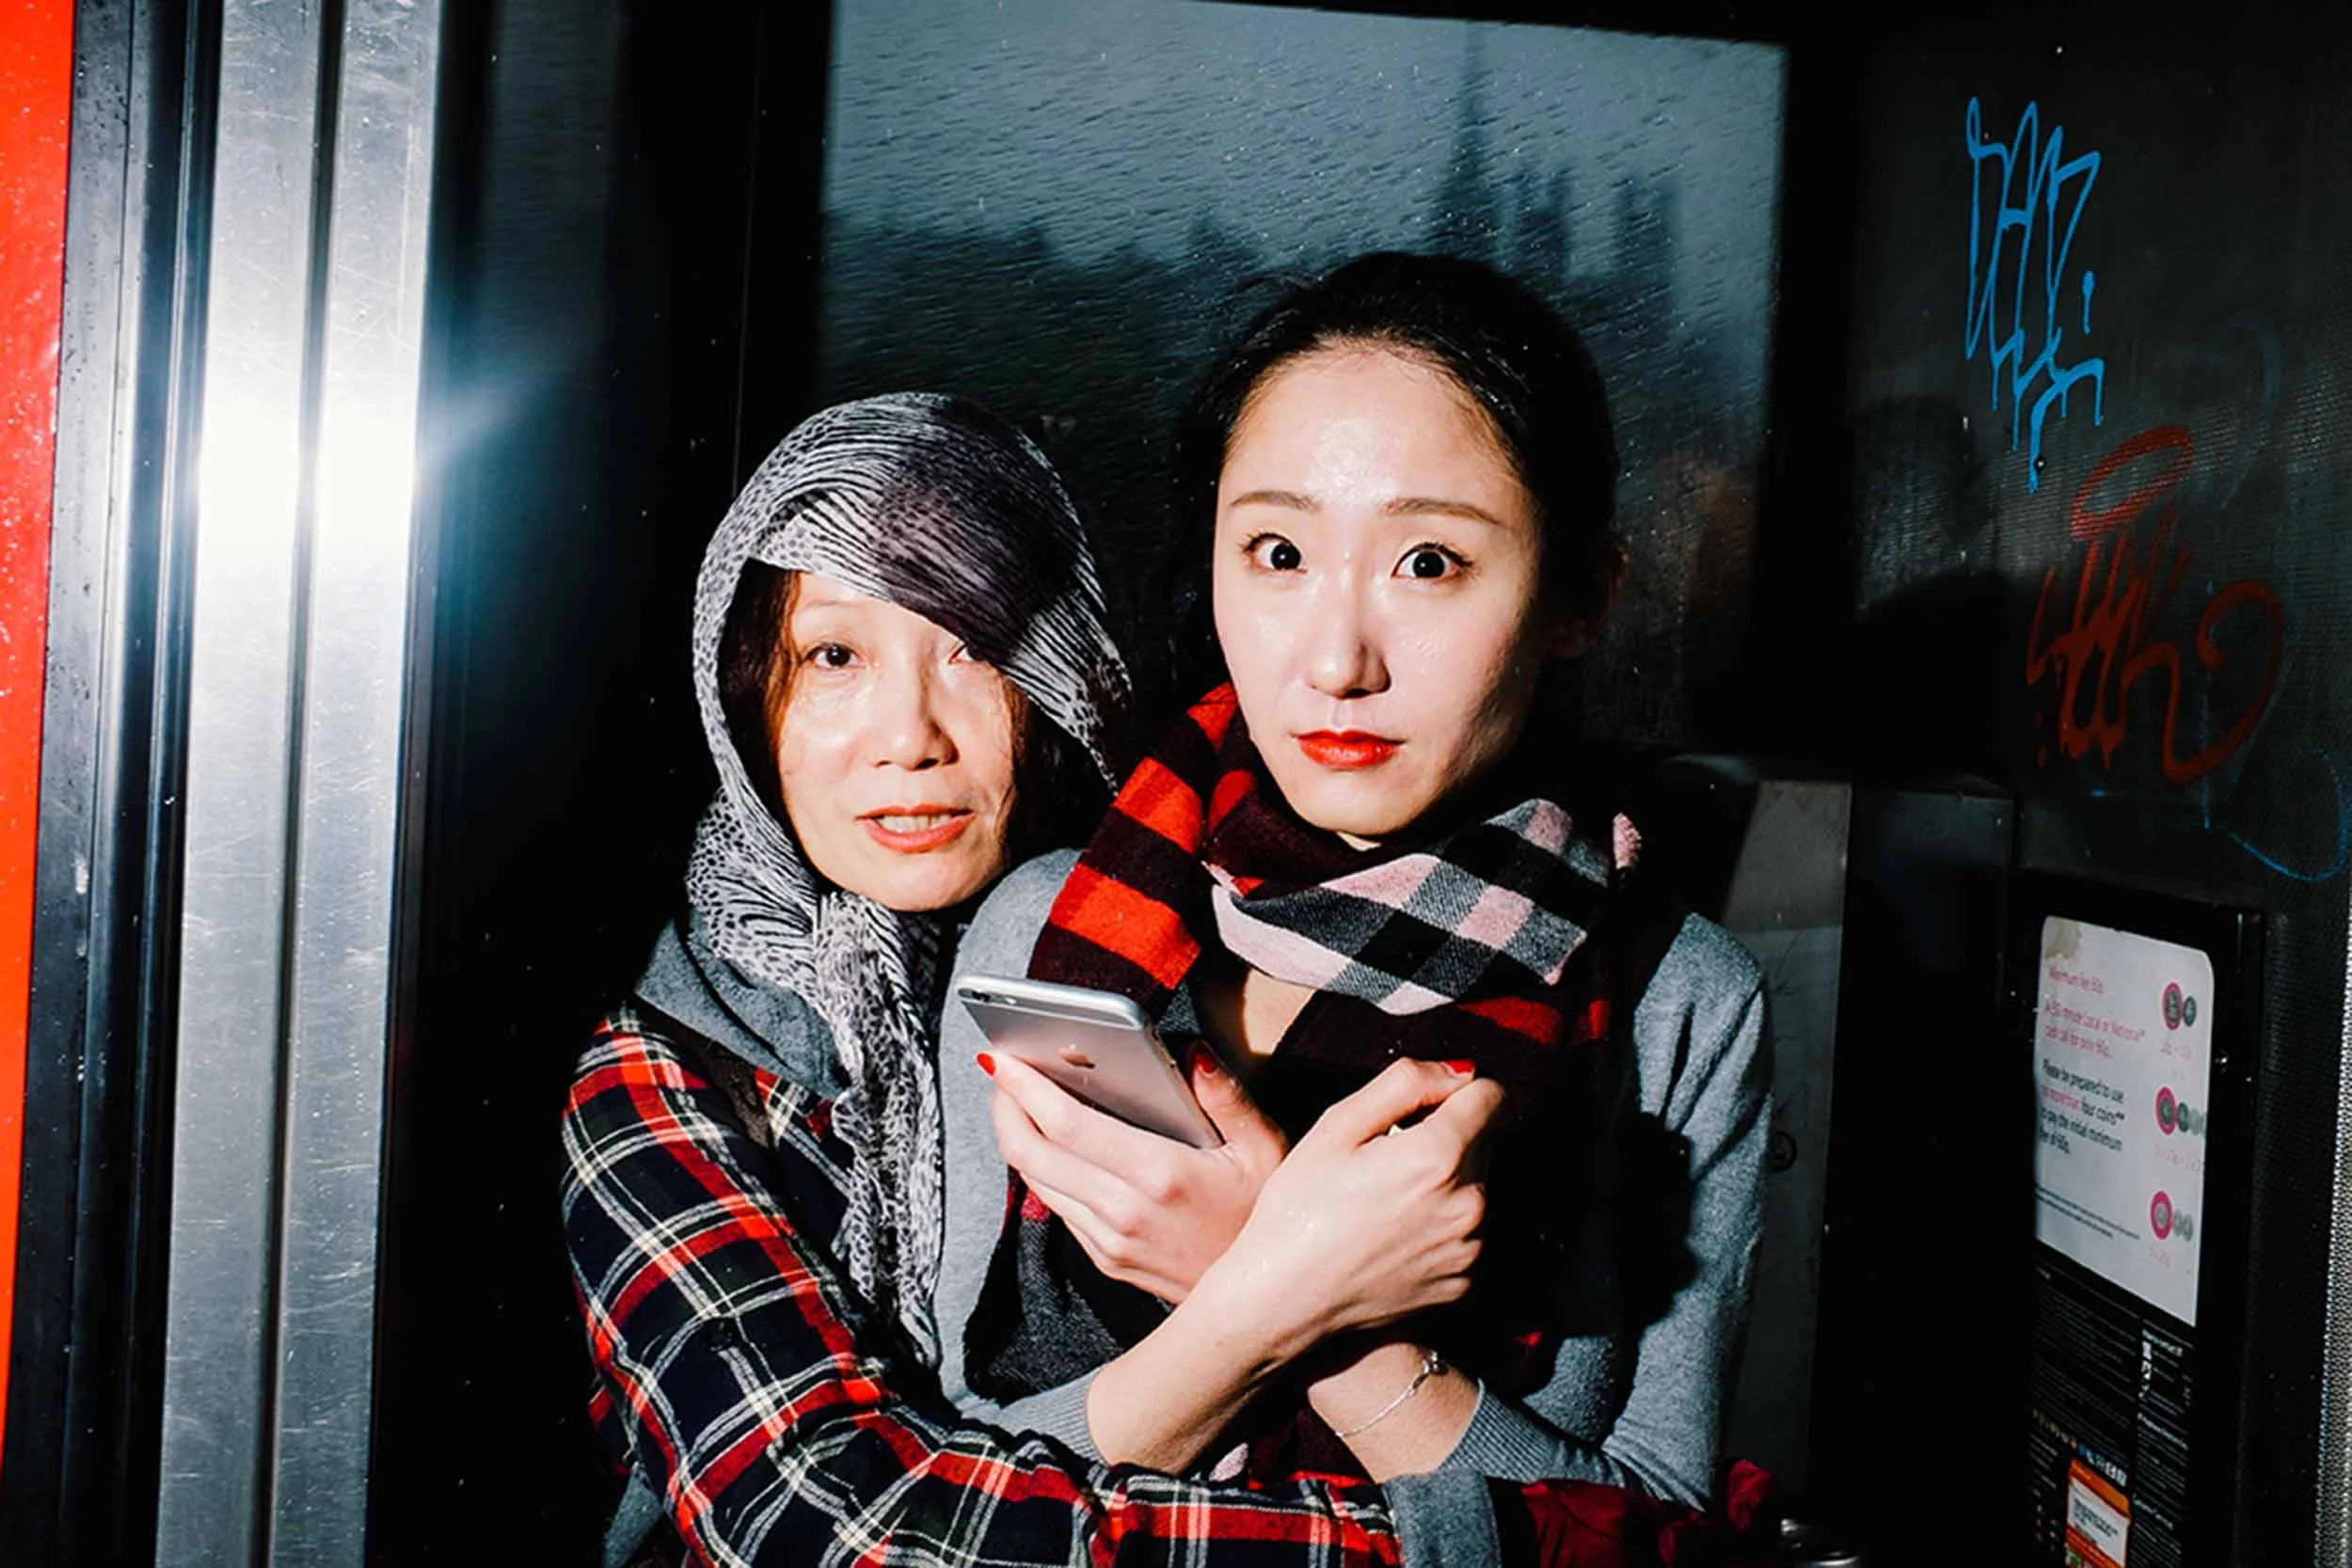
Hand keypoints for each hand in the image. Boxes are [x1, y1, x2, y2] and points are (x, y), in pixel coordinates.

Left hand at [984, 1045, 1287, 1301]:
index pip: (1067, 1125)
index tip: (1003, 1057)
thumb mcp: (1263, 1149)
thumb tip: (1191, 1050)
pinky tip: (1050, 1143)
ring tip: (1018, 1101)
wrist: (1265, 1299)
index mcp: (1159, 1174)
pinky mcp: (1106, 1259)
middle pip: (1032, 1153)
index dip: (1024, 1088)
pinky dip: (1043, 1168)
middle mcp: (1124, 1212)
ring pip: (1036, 1181)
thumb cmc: (1266, 1216)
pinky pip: (1058, 1206)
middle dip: (1005, 1107)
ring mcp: (1109, 1242)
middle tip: (1002, 1073)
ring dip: (1018, 1137)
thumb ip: (1224, 1095)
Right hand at [1199, 1058, 1501, 1357]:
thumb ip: (1405, 1083)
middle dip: (1447, 1137)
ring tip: (1387, 1201)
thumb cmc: (1299, 1208)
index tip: (1417, 1110)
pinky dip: (1443, 1226)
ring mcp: (1470, 1249)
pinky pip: (1468, 1234)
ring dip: (1448, 1183)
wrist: (1283, 1300)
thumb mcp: (1337, 1125)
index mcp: (1439, 1156)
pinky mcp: (1463, 1283)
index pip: (1490, 1095)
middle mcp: (1469, 1204)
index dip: (1451, 1092)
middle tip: (1386, 1159)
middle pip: (1483, 1141)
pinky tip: (1394, 1235)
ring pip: (1477, 1188)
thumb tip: (1459, 1072)